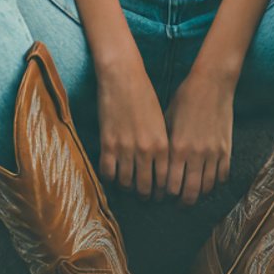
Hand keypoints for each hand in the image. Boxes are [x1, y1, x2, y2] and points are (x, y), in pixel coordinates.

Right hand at [96, 56, 168, 201]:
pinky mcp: (107, 144)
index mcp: (163, 144)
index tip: (159, 195)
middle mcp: (146, 150)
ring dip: (127, 188)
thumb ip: (162, 145)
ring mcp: (125, 148)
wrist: (122, 77)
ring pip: (126, 183)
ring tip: (128, 187)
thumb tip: (161, 167)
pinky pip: (108, 172)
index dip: (162, 192)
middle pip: (145, 187)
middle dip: (145, 195)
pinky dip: (110, 178)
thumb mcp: (160, 122)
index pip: (165, 181)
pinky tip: (113, 175)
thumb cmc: (144, 96)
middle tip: (144, 197)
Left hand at [163, 70, 234, 206]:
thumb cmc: (185, 97)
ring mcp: (213, 153)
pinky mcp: (226, 148)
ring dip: (199, 195)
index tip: (162, 196)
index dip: (165, 194)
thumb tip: (155, 161)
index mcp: (177, 148)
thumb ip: (164, 142)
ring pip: (207, 187)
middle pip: (190, 192)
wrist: (212, 82)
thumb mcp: (168, 118)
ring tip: (193, 195)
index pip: (170, 184)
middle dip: (183, 202)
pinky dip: (215, 182)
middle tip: (179, 204)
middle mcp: (196, 154)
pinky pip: (222, 176)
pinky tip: (208, 181)